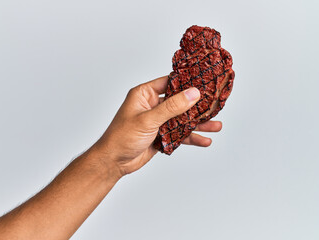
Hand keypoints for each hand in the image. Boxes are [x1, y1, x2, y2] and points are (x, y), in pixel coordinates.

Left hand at [93, 76, 222, 175]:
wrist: (113, 162)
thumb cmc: (121, 137)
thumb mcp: (148, 120)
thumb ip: (171, 107)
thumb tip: (192, 94)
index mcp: (144, 94)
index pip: (169, 83)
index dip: (186, 83)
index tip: (204, 82)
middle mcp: (152, 105)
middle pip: (179, 102)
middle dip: (196, 106)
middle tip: (214, 106)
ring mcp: (157, 121)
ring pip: (182, 119)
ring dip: (197, 123)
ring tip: (216, 125)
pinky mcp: (161, 135)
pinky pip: (179, 134)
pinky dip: (191, 137)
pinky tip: (204, 140)